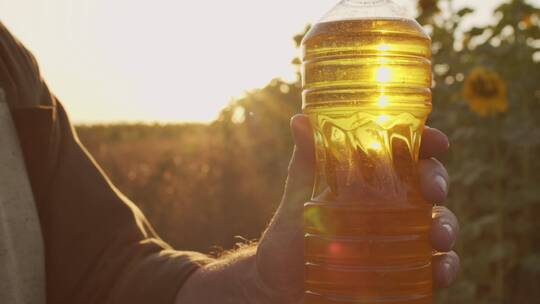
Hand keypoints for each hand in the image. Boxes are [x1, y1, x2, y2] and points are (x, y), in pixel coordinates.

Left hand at [255, 114, 459, 302]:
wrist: (282, 283)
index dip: (426, 141)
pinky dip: (443, 266)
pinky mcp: (402, 267)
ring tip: (438, 238)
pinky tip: (438, 271)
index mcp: (369, 177)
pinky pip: (433, 264)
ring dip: (446, 226)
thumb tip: (299, 120)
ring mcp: (399, 234)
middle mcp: (390, 202)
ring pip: (438, 221)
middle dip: (437, 181)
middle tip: (433, 191)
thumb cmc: (291, 234)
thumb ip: (305, 161)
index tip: (438, 142)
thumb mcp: (298, 196)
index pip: (404, 150)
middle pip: (428, 182)